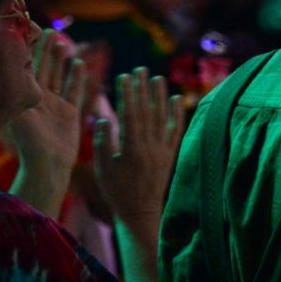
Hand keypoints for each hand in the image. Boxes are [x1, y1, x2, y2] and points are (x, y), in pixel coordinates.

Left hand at [3, 36, 88, 215]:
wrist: (47, 165)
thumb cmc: (30, 142)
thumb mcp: (20, 113)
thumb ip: (18, 91)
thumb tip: (10, 67)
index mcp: (24, 98)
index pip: (25, 68)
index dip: (28, 50)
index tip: (29, 32)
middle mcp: (38, 100)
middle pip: (41, 69)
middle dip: (44, 50)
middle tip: (47, 30)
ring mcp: (54, 106)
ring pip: (57, 77)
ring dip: (59, 60)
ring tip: (63, 43)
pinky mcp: (69, 114)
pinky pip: (73, 91)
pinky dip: (76, 78)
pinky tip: (80, 63)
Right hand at [93, 67, 186, 232]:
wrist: (140, 212)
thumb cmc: (117, 191)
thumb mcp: (104, 169)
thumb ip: (104, 143)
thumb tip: (103, 118)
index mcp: (131, 149)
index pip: (129, 115)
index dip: (127, 94)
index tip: (124, 76)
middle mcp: (149, 147)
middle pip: (146, 112)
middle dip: (142, 89)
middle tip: (140, 69)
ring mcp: (162, 150)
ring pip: (162, 118)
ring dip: (159, 96)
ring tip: (157, 78)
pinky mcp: (170, 155)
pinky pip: (176, 131)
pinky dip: (177, 114)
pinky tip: (176, 99)